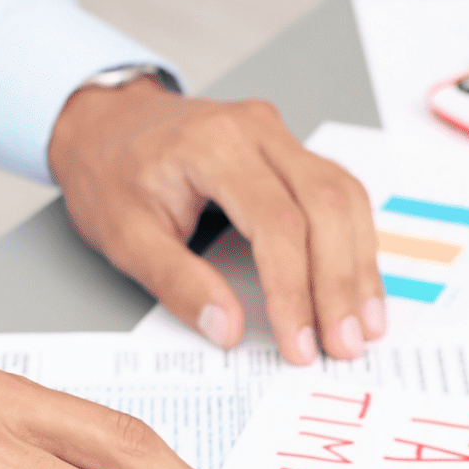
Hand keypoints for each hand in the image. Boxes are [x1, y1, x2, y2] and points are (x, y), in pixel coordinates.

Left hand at [50, 78, 385, 364]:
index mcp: (212, 146)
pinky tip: (358, 283)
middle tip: (344, 344)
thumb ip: (178, 283)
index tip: (299, 342)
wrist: (104, 124)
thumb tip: (229, 329)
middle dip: (340, 283)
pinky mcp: (290, 150)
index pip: (276, 223)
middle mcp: (256, 130)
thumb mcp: (125, 237)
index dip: (294, 290)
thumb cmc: (110, 174)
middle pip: (324, 206)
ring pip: (344, 197)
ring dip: (359, 265)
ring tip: (363, 324)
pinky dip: (354, 241)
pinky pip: (339, 192)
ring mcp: (279, 135)